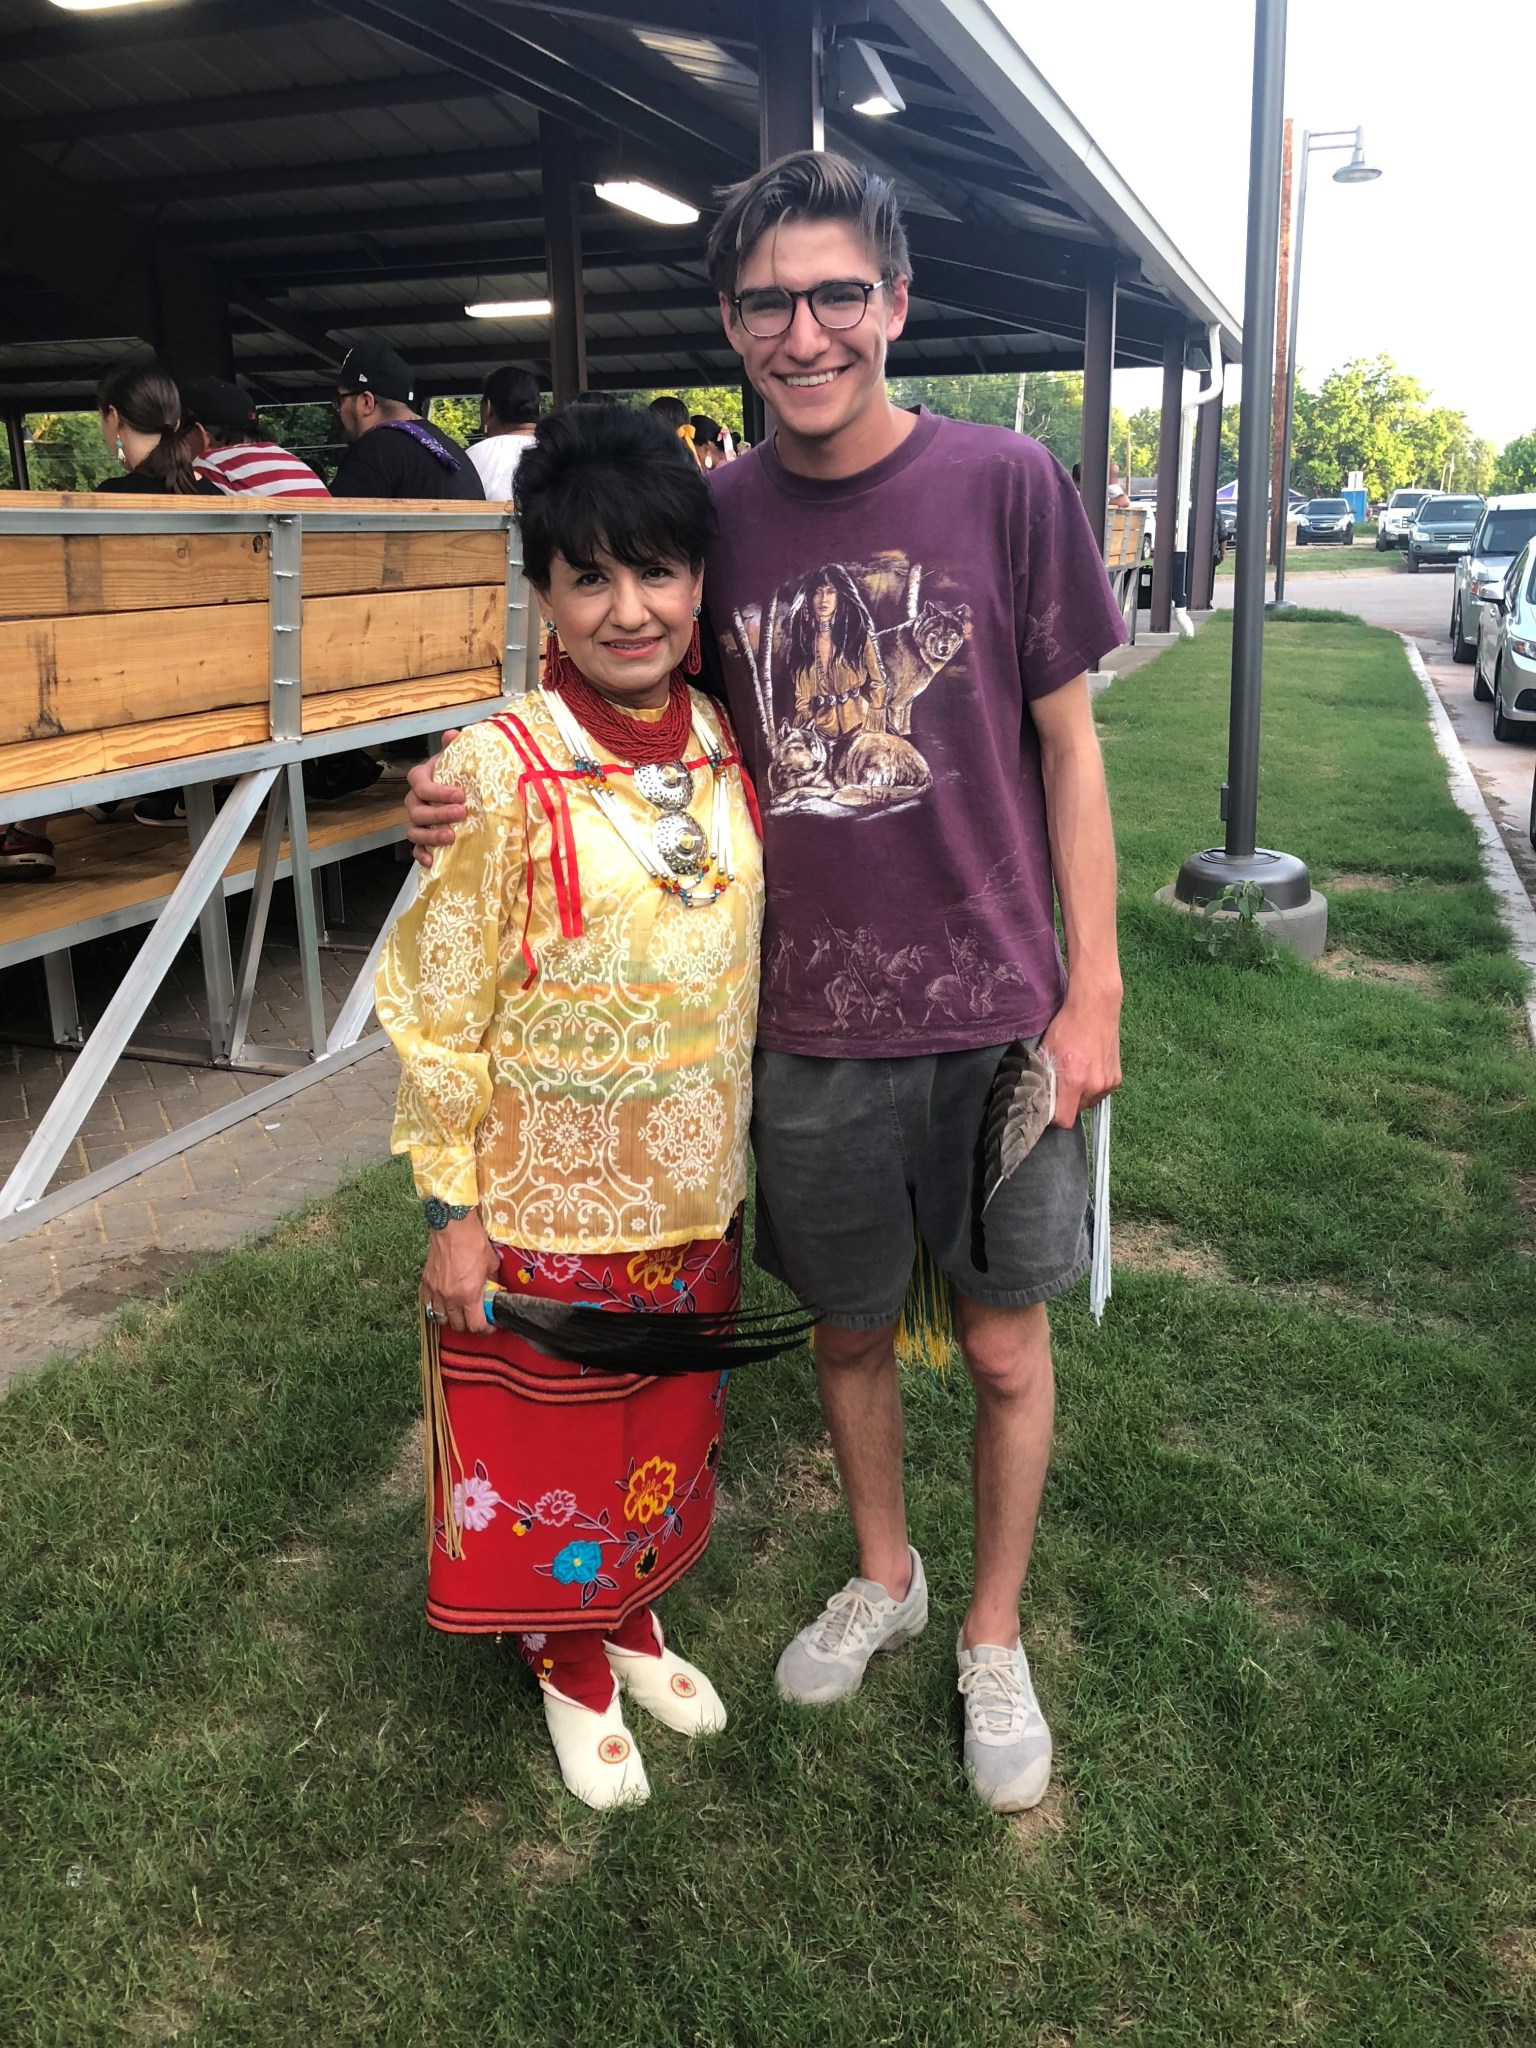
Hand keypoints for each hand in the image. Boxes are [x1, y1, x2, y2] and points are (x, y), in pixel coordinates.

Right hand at [404, 730, 464, 869]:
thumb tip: (452, 734)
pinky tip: (433, 861)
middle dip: (438, 813)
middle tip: (461, 814)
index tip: (460, 794)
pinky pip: (416, 849)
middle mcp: (414, 801)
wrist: (462, 792)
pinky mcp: (422, 839)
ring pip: (414, 831)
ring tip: (451, 838)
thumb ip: (455, 747)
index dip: (437, 790)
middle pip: (417, 810)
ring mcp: (416, 822)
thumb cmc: (457, 774)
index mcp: (421, 779)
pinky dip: (422, 855)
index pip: (420, 784)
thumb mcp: (457, 758)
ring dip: (430, 836)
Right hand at [422, 1213, 499, 1333]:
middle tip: (476, 1318)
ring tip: (460, 1313)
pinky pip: (428, 1305)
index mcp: (469, 1294)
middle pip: (458, 1326)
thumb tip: (494, 1292)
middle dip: (469, 1326)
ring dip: (452, 1320)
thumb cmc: (473, 1242)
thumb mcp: (492, 1264)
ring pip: (441, 1318)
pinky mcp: (426, 1283)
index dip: (485, 1329)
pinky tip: (444, 1303)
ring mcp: (436, 1291)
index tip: (490, 1325)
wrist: (452, 1226)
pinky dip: (437, 1308)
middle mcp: (450, 1297)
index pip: (476, 1325)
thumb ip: (492, 1283)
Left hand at [1039, 983, 1121, 1126]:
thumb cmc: (1067, 1027)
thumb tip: (1036, 1097)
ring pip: (1088, 1103)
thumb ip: (1043, 1078)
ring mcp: (1107, 1083)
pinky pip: (1100, 1093)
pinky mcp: (1116, 1079)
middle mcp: (1093, 1086)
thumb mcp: (1047, 1052)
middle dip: (1066, 1102)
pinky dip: (1093, 1087)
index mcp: (1074, 1081)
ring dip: (1080, 1094)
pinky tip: (1088, 1069)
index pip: (1064, 1120)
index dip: (1053, 1118)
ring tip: (1076, 1073)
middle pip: (1075, 1111)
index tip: (1048, 1108)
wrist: (1095, 1009)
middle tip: (1061, 1084)